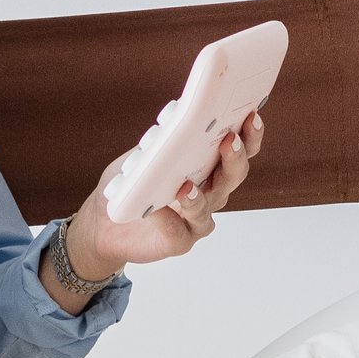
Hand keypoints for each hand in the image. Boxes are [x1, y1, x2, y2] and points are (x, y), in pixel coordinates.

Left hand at [57, 111, 264, 294]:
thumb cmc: (132, 183)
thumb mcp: (146, 152)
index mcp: (209, 167)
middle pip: (233, 176)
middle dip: (234, 158)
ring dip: (199, 196)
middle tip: (228, 140)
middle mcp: (210, 193)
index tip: (251, 116)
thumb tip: (176, 116)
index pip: (239, 150)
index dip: (250, 135)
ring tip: (185, 185)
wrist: (106, 220)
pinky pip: (176, 230)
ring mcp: (196, 219)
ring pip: (208, 207)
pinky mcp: (178, 241)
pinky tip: (156, 209)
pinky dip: (166, 219)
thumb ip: (164, 139)